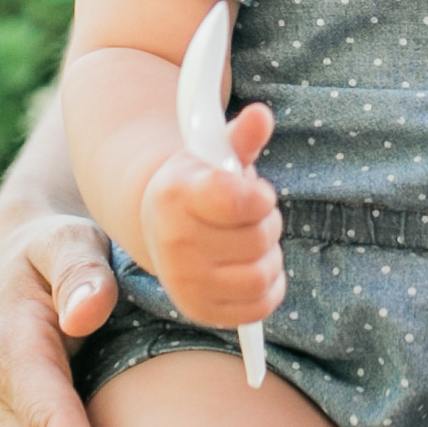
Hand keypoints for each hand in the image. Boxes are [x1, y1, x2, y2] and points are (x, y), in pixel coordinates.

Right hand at [138, 104, 284, 327]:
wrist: (159, 225)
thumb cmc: (198, 185)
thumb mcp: (214, 153)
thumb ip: (241, 136)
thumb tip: (262, 116)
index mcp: (175, 194)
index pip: (240, 201)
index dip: (260, 196)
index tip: (255, 193)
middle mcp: (173, 241)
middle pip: (260, 237)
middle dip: (267, 221)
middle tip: (251, 216)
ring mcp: (184, 281)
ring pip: (262, 274)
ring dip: (269, 254)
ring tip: (250, 241)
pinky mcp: (200, 310)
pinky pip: (260, 305)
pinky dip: (269, 286)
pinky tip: (251, 266)